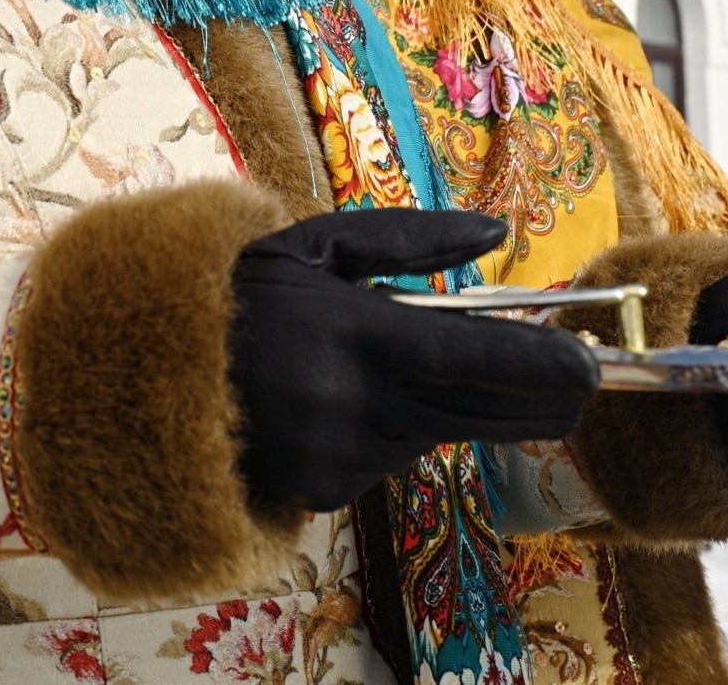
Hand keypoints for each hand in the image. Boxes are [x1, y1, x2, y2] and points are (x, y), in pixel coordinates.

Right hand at [228, 210, 599, 512]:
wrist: (138, 373)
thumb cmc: (237, 294)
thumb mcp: (317, 245)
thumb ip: (410, 239)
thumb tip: (495, 232)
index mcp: (355, 335)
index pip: (473, 357)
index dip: (539, 365)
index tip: (590, 368)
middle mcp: (353, 406)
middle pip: (476, 412)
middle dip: (532, 401)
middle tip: (576, 388)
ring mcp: (337, 458)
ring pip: (431, 437)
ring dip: (444, 408)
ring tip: (404, 367)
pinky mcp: (322, 494)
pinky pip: (385, 461)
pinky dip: (387, 433)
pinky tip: (346, 402)